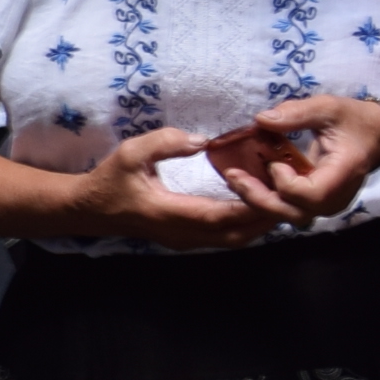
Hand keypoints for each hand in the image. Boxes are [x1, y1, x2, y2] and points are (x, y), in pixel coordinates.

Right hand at [66, 130, 268, 251]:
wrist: (89, 210)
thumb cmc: (109, 180)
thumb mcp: (130, 153)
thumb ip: (165, 142)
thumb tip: (203, 140)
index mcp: (169, 213)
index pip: (220, 215)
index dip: (250, 204)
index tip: (275, 185)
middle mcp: (181, 233)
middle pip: (236, 235)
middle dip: (266, 218)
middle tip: (290, 194)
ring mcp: (185, 240)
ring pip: (234, 240)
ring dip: (260, 224)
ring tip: (280, 199)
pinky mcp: (187, 239)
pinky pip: (225, 237)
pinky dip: (246, 225)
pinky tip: (256, 205)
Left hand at [218, 96, 379, 223]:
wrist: (376, 136)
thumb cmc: (353, 120)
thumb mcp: (328, 108)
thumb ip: (297, 113)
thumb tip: (261, 119)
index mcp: (344, 173)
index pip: (312, 195)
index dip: (287, 184)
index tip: (274, 164)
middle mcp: (336, 196)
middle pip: (294, 213)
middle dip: (259, 198)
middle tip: (233, 176)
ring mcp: (326, 203)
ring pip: (288, 215)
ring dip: (257, 201)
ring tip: (235, 179)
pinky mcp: (315, 203)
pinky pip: (287, 208)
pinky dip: (265, 198)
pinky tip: (245, 181)